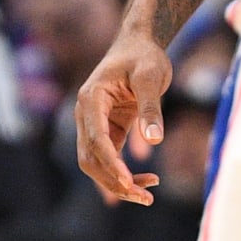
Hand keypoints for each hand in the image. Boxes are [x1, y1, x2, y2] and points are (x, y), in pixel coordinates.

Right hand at [75, 30, 171, 204]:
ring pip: (98, 162)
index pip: (97, 139)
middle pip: (91, 158)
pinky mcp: (107, 129)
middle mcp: (86, 114)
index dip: (111, 163)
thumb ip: (151, 108)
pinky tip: (142, 186)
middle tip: (144, 197)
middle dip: (114, 181)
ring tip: (148, 195)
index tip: (130, 182)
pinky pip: (109, 157)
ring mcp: (94, 123)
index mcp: (91, 99)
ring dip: (118, 182)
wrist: (140, 43)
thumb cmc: (145, 55)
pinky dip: (122, 173)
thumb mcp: (152, 77)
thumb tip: (154, 142)